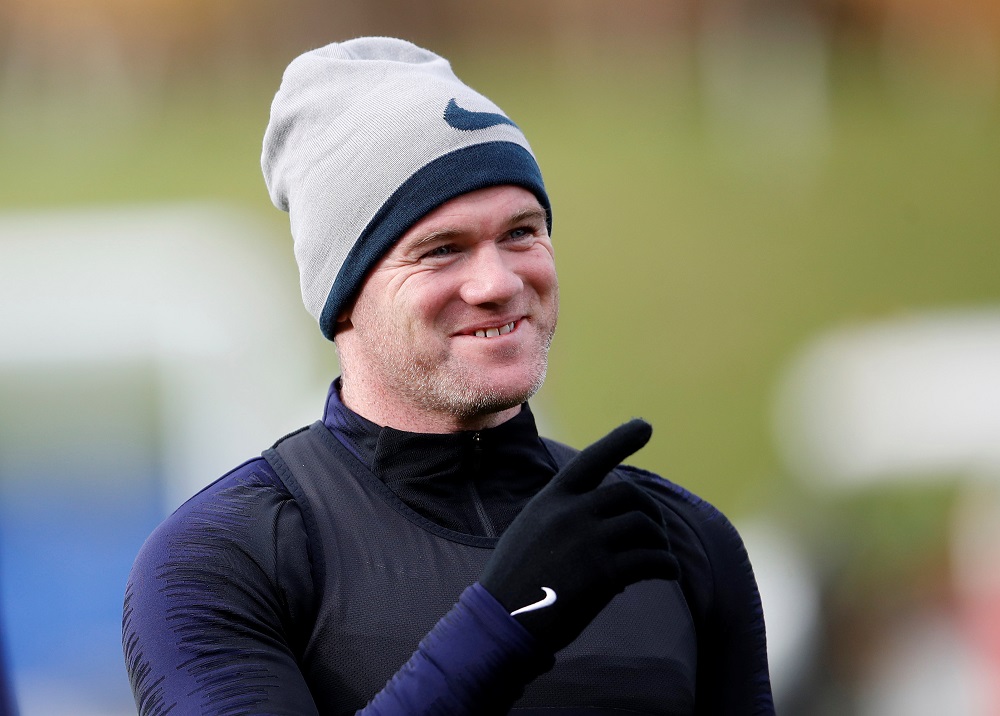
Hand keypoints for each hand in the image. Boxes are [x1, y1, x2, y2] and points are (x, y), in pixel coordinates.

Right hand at [479, 419, 679, 653]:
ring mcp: (588, 541)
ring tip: (659, 558)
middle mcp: (571, 512)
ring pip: (645, 527)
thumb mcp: (531, 531)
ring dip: (660, 542)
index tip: (645, 425)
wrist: (503, 620)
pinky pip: (653, 560)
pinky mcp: (604, 573)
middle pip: (630, 496)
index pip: (592, 459)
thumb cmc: (516, 580)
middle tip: (656, 533)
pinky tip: (669, 574)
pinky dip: (668, 566)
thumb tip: (610, 518)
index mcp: (552, 499)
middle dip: (651, 512)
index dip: (621, 440)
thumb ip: (564, 516)